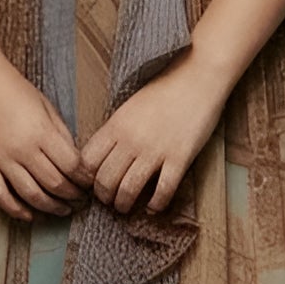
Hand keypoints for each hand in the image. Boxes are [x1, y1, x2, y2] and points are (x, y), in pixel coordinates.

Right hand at [0, 53, 90, 222]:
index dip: (85, 179)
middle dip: (73, 196)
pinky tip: (30, 215)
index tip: (91, 183)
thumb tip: (76, 162)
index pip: (71, 166)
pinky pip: (0, 196)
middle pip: (54, 184)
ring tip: (64, 210)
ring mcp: (0, 159)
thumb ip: (62, 135)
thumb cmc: (14, 89)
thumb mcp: (46, 106)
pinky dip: (16, 210)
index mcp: (41, 132)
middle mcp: (21, 149)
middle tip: (82, 200)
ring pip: (30, 195)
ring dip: (51, 207)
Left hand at [79, 54, 230, 214]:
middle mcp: (131, 140)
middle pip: (105, 181)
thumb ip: (116, 129)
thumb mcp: (130, 106)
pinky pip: (163, 191)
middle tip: (109, 201)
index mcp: (116, 125)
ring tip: (126, 207)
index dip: (86, 178)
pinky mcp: (179, 158)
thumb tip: (104, 154)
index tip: (93, 184)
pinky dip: (156, 205)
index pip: (87, 162)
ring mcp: (155, 150)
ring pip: (128, 190)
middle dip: (104, 197)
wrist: (198, 76)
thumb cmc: (165, 88)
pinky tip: (153, 207)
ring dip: (124, 204)